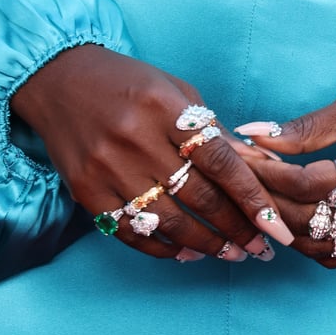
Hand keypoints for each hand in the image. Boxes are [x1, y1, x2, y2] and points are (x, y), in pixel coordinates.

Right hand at [11, 44, 293, 261]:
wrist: (58, 79)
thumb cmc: (128, 83)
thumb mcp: (176, 91)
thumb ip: (212, 131)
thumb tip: (256, 168)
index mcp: (165, 108)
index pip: (221, 162)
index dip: (253, 198)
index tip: (277, 227)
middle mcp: (136, 140)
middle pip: (199, 197)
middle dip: (236, 229)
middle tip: (261, 248)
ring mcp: (107, 168)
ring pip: (168, 222)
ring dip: (205, 245)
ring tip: (230, 254)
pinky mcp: (86, 191)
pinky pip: (131, 232)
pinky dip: (162, 248)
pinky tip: (185, 253)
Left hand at [236, 53, 335, 267]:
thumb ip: (303, 129)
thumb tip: (251, 136)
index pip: (305, 186)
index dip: (265, 173)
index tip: (238, 156)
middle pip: (308, 221)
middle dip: (267, 200)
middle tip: (241, 178)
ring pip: (321, 247)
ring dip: (286, 227)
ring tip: (264, 198)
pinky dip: (313, 242)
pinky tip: (297, 217)